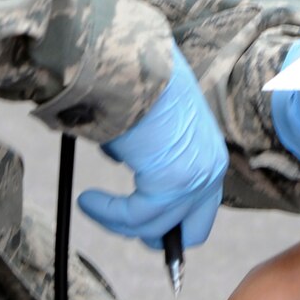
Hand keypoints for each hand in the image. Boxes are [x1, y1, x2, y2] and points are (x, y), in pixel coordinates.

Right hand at [77, 46, 226, 248]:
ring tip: (90, 204)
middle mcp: (211, 169)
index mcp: (211, 152)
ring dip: (117, 220)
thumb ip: (153, 155)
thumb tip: (131, 169)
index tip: (144, 223)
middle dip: (157, 237)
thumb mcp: (157, 125)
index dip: (174, 220)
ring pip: (154, 226)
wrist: (137, 63)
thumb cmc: (143, 83)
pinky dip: (107, 212)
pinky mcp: (171, 184)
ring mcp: (195, 179)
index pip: (203, 205)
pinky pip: (134, 216)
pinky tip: (88, 200)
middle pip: (192, 230)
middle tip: (125, 227)